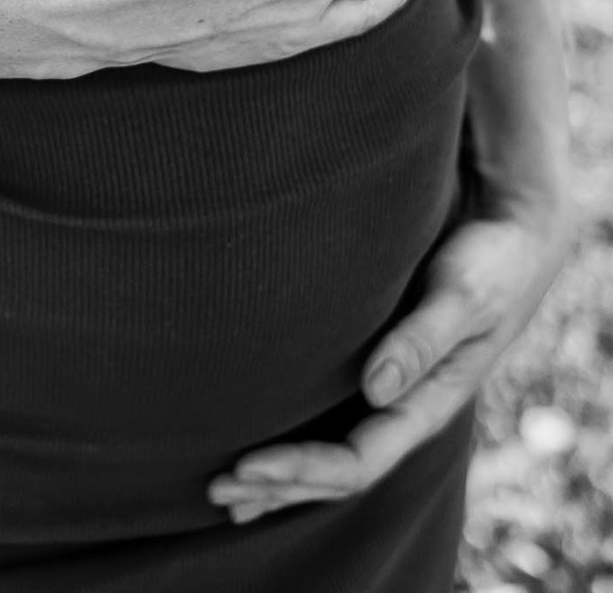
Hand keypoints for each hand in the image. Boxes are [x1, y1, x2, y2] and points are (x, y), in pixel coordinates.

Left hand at [206, 192, 573, 523]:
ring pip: (332, 453)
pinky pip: (334, 421)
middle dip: (279, 486)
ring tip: (222, 492)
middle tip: (213, 490)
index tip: (246, 465)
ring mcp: (394, 393)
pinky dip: (295, 444)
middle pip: (337, 472)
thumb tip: (375, 389)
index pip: (358, 460)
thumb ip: (423, 340)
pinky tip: (258, 452)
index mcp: (428, 402)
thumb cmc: (491, 263)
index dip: (301, 469)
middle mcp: (406, 407)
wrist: (515, 238)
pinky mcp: (380, 365)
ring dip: (281, 477)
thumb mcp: (464, 297)